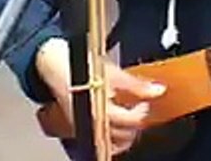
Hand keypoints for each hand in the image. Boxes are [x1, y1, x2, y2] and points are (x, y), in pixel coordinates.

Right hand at [35, 38, 165, 154]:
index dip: (142, 111)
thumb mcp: (112, 72)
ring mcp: (85, 128)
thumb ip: (136, 84)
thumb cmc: (78, 67)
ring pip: (112, 143)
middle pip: (123, 135)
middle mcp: (91, 122)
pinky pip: (100, 142)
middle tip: (139, 108)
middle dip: (135, 123)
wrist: (53, 65)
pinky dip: (111, 138)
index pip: (130, 121)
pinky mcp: (79, 129)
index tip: (145, 102)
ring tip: (129, 118)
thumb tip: (157, 89)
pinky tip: (116, 128)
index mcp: (100, 108)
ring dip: (125, 134)